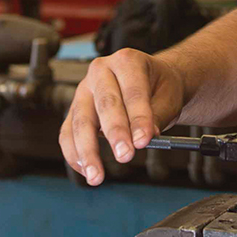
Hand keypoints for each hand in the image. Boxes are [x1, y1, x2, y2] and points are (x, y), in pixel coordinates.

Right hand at [60, 49, 185, 185]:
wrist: (151, 83)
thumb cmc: (159, 87)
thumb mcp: (169, 97)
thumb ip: (157, 115)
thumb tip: (146, 135)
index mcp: (127, 61)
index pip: (132, 91)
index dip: (138, 117)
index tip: (143, 140)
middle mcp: (101, 71)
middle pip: (104, 104)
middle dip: (114, 133)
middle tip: (125, 155)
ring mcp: (84, 90)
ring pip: (80, 121)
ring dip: (88, 151)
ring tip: (97, 175)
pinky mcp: (75, 110)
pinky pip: (68, 133)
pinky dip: (74, 155)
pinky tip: (86, 171)